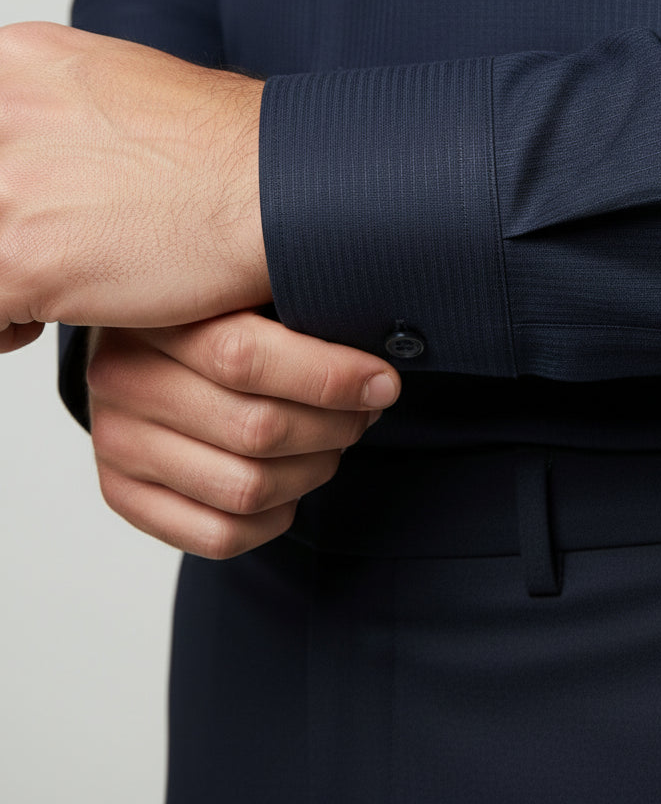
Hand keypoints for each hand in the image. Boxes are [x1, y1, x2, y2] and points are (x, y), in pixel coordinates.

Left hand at [0, 21, 270, 351]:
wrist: (282, 187)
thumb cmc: (224, 149)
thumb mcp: (115, 83)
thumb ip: (47, 109)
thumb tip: (20, 152)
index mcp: (15, 62)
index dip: (3, 183)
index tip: (21, 211)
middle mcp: (1, 110)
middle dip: (0, 232)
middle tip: (33, 247)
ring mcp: (7, 184)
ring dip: (0, 280)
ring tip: (44, 284)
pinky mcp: (19, 259)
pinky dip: (4, 328)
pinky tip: (48, 317)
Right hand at [86, 311, 400, 557]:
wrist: (134, 343)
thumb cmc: (207, 310)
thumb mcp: (235, 285)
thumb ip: (288, 298)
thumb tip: (379, 339)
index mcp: (156, 318)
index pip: (245, 358)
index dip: (330, 377)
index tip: (382, 381)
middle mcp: (124, 382)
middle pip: (256, 430)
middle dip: (335, 426)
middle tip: (365, 412)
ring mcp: (118, 444)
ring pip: (246, 489)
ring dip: (313, 471)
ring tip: (333, 442)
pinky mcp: (123, 495)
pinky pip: (220, 535)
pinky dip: (276, 516)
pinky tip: (292, 484)